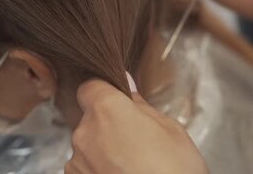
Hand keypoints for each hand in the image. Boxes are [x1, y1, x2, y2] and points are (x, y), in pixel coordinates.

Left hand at [65, 78, 207, 173]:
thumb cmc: (175, 172)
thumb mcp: (171, 131)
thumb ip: (142, 107)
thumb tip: (128, 88)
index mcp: (107, 110)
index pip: (90, 87)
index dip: (105, 92)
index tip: (121, 101)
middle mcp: (84, 133)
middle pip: (91, 119)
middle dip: (110, 126)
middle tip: (139, 141)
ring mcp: (77, 163)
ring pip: (88, 146)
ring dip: (104, 151)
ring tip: (135, 167)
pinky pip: (86, 169)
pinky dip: (101, 171)